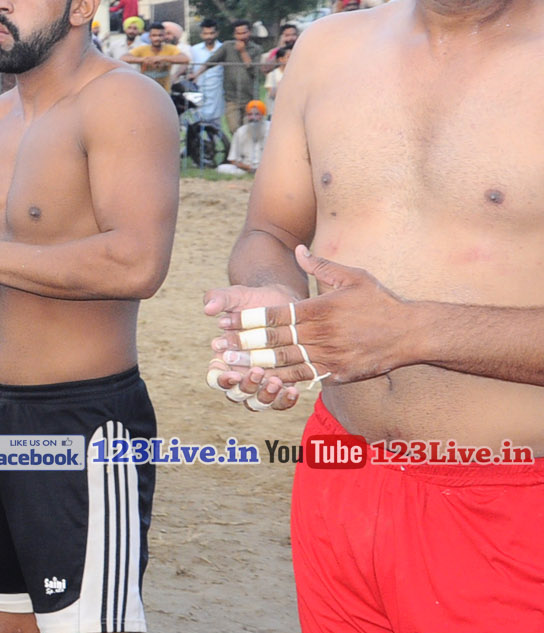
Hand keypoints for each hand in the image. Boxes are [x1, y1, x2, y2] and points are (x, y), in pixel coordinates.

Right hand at [202, 282, 305, 408]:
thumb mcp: (235, 296)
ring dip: (264, 396)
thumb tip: (208, 309)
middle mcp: (240, 375)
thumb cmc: (254, 300)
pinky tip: (293, 390)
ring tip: (276, 381)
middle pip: (236, 395)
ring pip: (257, 403)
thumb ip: (219, 299)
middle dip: (245, 387)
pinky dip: (284, 400)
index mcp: (223, 360)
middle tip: (257, 371)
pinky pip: (280, 402)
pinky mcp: (282, 384)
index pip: (214, 378)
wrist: (283, 303)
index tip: (232, 372)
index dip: (221, 380)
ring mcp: (261, 383)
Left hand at [210, 246, 408, 387]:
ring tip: (233, 367)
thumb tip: (298, 249)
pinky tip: (263, 382)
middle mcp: (321, 334)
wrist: (413, 333)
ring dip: (256, 366)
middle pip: (274, 341)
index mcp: (320, 310)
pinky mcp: (338, 374)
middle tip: (218, 347)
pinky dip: (283, 381)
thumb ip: (322, 266)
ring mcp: (330, 356)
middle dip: (244, 344)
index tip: (225, 321)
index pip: (274, 315)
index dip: (247, 319)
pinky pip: (305, 378)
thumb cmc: (381, 302)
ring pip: (285, 363)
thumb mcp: (353, 277)